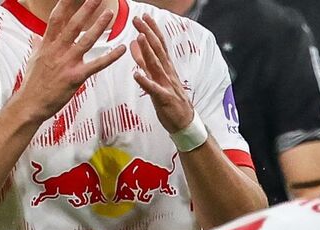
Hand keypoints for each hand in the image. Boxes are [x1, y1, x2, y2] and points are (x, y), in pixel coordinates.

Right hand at [13, 0, 126, 122]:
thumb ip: (38, 46)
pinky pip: (96, 65)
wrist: (30, 104)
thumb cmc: (33, 83)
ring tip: (109, 13)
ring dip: (98, 26)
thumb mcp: (34, 60)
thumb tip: (36, 36)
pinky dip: (110, 57)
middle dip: (86, 9)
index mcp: (47, 45)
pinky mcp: (75, 77)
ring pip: (86, 41)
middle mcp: (57, 51)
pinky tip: (121, 48)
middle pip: (73, 25)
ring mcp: (66, 63)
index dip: (65, 4)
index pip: (56, 19)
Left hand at [130, 14, 194, 132]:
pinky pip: (153, 89)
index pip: (159, 44)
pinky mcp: (163, 99)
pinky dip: (145, 81)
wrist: (185, 122)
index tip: (144, 16)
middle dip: (148, 33)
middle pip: (157, 49)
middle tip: (139, 19)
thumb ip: (145, 61)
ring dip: (148, 51)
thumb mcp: (156, 77)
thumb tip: (134, 44)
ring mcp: (166, 85)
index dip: (152, 29)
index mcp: (165, 67)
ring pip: (156, 65)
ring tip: (140, 38)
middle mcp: (167, 73)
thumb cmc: (170, 99)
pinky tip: (136, 74)